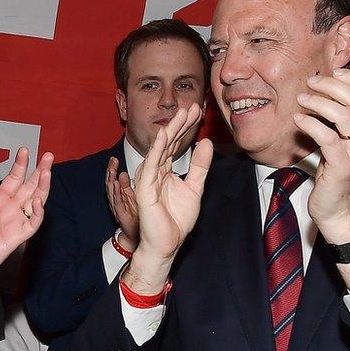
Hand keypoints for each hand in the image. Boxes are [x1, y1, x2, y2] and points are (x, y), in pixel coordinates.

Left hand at [0, 148, 53, 299]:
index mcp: (0, 198)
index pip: (15, 178)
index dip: (21, 165)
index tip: (24, 150)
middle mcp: (11, 207)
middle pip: (30, 186)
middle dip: (40, 171)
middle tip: (49, 156)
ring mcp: (17, 220)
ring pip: (36, 201)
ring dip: (43, 187)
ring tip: (47, 172)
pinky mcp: (18, 235)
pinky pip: (33, 222)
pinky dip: (37, 212)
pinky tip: (37, 200)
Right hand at [106, 157, 138, 250]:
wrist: (135, 238)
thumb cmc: (135, 218)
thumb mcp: (133, 199)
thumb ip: (129, 186)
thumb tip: (128, 172)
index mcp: (120, 195)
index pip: (114, 179)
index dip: (113, 169)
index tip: (114, 159)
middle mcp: (117, 200)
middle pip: (110, 183)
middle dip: (110, 171)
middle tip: (113, 160)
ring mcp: (118, 207)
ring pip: (112, 191)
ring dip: (111, 179)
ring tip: (113, 169)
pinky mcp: (121, 214)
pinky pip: (118, 202)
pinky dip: (116, 193)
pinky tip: (116, 185)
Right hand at [133, 104, 212, 261]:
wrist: (168, 244)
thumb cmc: (177, 220)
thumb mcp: (194, 188)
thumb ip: (200, 166)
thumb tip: (206, 142)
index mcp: (165, 170)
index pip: (176, 144)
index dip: (185, 128)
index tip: (197, 112)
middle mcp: (155, 171)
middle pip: (168, 142)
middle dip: (179, 124)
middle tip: (191, 106)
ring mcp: (148, 178)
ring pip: (159, 149)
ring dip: (170, 131)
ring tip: (181, 114)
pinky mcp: (143, 189)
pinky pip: (150, 165)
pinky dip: (157, 149)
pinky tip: (163, 135)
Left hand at [294, 69, 349, 243]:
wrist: (342, 212)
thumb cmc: (339, 176)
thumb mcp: (348, 145)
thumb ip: (345, 122)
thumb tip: (327, 94)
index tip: (334, 71)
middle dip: (332, 85)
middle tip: (310, 82)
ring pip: (345, 115)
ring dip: (319, 101)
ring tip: (301, 99)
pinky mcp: (342, 166)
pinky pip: (327, 137)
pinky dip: (310, 124)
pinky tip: (297, 120)